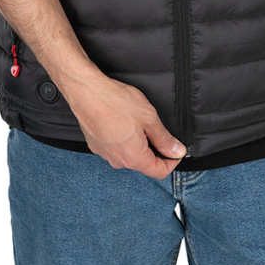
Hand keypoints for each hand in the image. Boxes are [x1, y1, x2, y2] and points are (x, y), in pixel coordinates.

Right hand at [63, 72, 186, 177]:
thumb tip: (177, 151)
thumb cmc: (116, 102)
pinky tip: (122, 121)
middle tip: (156, 127)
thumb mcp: (149, 117)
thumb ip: (164, 138)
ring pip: (129, 154)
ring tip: (137, 120)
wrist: (87, 92)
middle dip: (155, 149)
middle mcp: (118, 161)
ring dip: (138, 142)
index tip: (176, 149)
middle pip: (144, 163)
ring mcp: (105, 154)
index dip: (172, 161)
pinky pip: (116, 147)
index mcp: (134, 158)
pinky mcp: (96, 145)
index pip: (159, 172)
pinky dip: (124, 138)